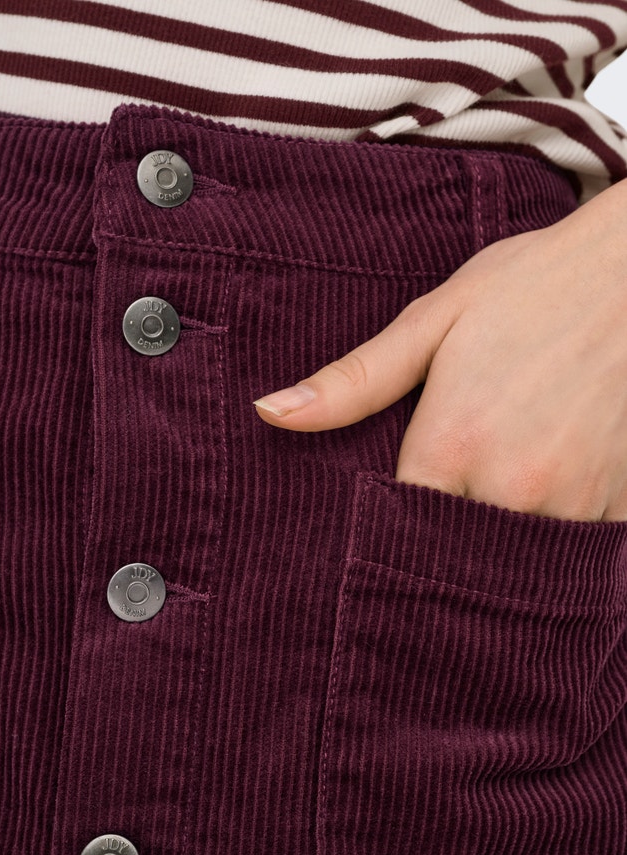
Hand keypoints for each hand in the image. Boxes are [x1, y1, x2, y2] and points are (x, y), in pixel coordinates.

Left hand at [253, 179, 626, 521]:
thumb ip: (352, 382)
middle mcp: (512, 488)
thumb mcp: (433, 322)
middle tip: (431, 517)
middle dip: (433, 545)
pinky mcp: (619, 506)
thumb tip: (268, 413)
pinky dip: (547, 534)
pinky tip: (538, 493)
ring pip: (509, 561)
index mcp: (452, 446)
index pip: (392, 527)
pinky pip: (568, 550)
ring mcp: (571, 504)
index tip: (371, 522)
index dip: (378, 529)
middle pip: (448, 554)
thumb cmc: (529, 288)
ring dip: (490, 543)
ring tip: (487, 497)